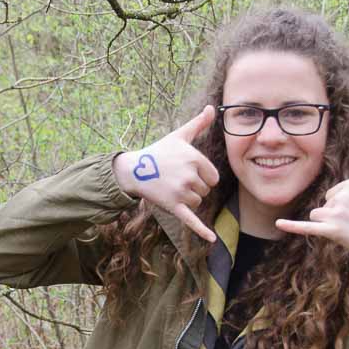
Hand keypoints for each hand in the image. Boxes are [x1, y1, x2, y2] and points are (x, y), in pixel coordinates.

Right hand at [112, 105, 220, 241]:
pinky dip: (202, 231)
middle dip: (194, 187)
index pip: (213, 177)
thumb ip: (197, 123)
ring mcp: (181, 192)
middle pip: (206, 191)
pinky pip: (191, 220)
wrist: (134, 170)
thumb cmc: (159, 151)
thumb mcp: (179, 136)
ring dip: (188, 199)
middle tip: (175, 179)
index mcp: (195, 159)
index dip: (202, 176)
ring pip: (198, 203)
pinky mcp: (173, 206)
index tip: (186, 171)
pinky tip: (212, 240)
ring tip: (171, 188)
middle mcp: (189, 175)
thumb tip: (210, 108)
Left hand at [275, 150, 348, 249]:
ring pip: (317, 216)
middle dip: (335, 214)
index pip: (334, 193)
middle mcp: (342, 196)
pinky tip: (278, 224)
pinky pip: (306, 227)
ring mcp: (336, 213)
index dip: (344, 204)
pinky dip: (291, 226)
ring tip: (348, 229)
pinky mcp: (331, 230)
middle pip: (325, 204)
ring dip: (327, 223)